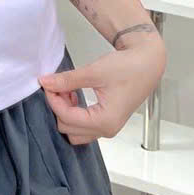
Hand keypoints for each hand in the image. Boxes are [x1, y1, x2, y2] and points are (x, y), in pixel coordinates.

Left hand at [37, 36, 166, 145]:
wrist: (147, 63)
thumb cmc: (129, 68)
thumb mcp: (94, 72)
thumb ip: (67, 80)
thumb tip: (46, 82)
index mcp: (105, 121)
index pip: (67, 117)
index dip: (53, 100)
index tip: (48, 83)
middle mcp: (107, 129)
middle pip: (68, 129)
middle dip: (59, 107)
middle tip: (58, 86)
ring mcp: (108, 128)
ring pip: (75, 131)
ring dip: (66, 112)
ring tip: (67, 90)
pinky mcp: (107, 121)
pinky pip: (83, 126)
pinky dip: (74, 113)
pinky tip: (74, 95)